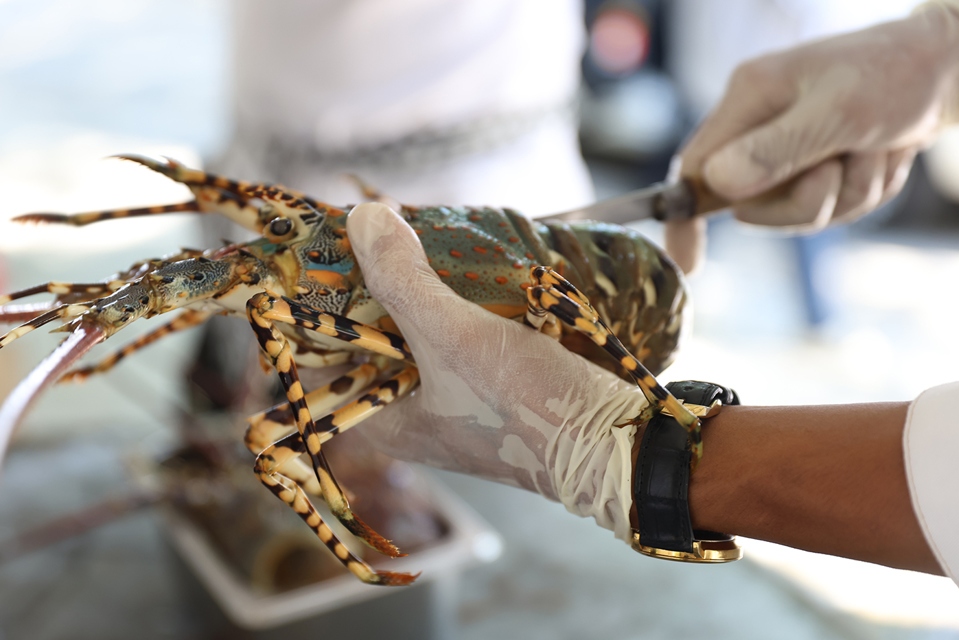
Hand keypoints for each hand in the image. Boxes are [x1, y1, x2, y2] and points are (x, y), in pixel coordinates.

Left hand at [344, 203, 648, 540]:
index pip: (314, 364)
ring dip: (408, 285)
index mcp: (380, 420)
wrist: (611, 441)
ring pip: (407, 330)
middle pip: (362, 339)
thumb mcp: (453, 337)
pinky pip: (446, 330)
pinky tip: (450, 261)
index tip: (312, 258)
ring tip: (404, 234)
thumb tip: (361, 218)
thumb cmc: (525, 405)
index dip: (305, 312)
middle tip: (364, 232)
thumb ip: (402, 279)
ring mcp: (445, 396)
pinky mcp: (482, 380)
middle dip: (363, 286)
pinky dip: (445, 296)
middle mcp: (405, 412)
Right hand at [666, 4, 958, 273]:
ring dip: (849, 192)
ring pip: (799, 212)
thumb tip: (716, 185)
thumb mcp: (838, 112)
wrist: (948, 68)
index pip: (694, 169)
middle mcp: (759, 127)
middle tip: (844, 161)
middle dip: (808, 200)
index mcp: (749, 100)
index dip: (686, 217)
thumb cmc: (894, 74)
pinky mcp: (816, 165)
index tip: (689, 260)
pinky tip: (880, 153)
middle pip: (752, 206)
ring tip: (872, 148)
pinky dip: (865, 189)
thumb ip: (775, 149)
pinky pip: (832, 208)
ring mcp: (788, 150)